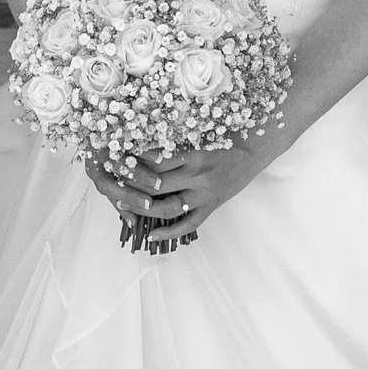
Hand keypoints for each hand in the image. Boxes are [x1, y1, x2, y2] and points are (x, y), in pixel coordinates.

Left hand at [87, 125, 283, 251]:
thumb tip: (141, 137)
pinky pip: (188, 224)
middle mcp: (196, 174)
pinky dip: (169, 233)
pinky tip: (151, 236)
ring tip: (122, 205)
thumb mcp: (200, 131)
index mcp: (192, 153)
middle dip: (129, 184)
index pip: (153, 160)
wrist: (258, 147)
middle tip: (109, 181)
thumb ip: (174, 138)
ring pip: (166, 207)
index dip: (131, 161)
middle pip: (154, 184)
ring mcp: (204, 193)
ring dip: (142, 208)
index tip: (113, 158)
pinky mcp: (211, 206)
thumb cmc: (227, 134)